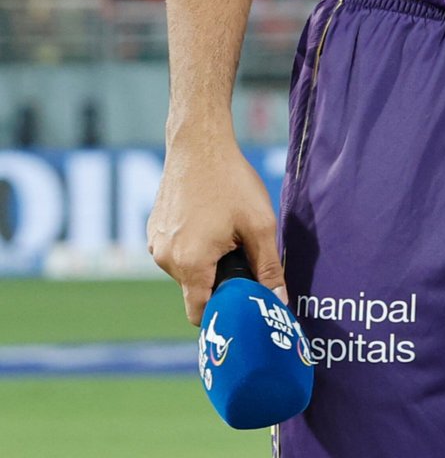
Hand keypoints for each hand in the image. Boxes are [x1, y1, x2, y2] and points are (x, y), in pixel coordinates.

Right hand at [147, 135, 285, 324]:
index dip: (222, 312)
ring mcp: (154, 243)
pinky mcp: (153, 228)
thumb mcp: (260, 225)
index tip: (242, 301)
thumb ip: (268, 268)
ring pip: (185, 268)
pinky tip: (211, 216)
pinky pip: (176, 249)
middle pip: (195, 288)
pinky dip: (193, 243)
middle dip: (219, 278)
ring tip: (227, 228)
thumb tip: (278, 303)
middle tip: (243, 252)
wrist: (199, 143)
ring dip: (206, 258)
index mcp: (190, 264)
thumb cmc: (232, 182)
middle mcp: (165, 260)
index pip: (200, 313)